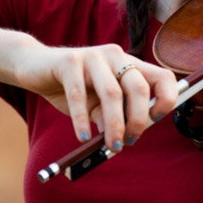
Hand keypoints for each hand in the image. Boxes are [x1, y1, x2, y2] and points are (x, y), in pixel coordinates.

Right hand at [13, 42, 179, 148]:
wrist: (35, 67)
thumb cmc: (72, 88)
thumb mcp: (97, 104)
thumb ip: (112, 116)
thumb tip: (125, 138)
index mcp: (130, 64)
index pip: (163, 76)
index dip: (167, 98)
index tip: (157, 119)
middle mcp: (116, 56)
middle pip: (139, 87)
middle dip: (139, 119)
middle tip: (131, 140)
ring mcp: (93, 56)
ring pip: (111, 93)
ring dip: (114, 124)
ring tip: (113, 145)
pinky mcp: (69, 61)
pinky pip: (78, 95)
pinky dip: (81, 119)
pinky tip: (83, 137)